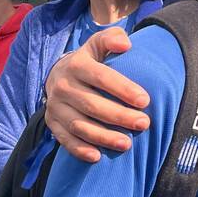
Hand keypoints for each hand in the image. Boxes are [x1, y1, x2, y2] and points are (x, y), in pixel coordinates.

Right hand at [44, 28, 149, 161]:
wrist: (59, 76)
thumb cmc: (90, 61)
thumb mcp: (98, 45)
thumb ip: (111, 39)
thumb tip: (126, 45)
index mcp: (76, 65)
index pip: (101, 77)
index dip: (123, 89)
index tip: (145, 101)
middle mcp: (62, 86)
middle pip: (92, 105)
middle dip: (119, 116)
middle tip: (144, 124)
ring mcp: (55, 107)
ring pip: (80, 125)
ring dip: (104, 137)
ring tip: (127, 144)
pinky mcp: (52, 124)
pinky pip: (65, 140)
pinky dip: (80, 150)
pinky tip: (97, 157)